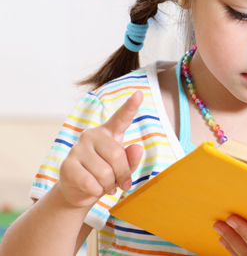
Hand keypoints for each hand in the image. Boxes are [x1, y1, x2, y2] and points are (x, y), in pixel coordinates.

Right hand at [57, 91, 143, 208]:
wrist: (79, 192)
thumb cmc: (105, 175)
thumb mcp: (122, 168)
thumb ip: (132, 159)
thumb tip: (138, 147)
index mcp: (108, 133)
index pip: (121, 118)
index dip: (131, 106)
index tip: (140, 93)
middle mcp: (91, 135)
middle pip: (117, 155)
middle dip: (123, 175)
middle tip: (121, 184)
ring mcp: (77, 149)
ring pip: (105, 172)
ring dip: (109, 185)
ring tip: (105, 186)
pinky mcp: (67, 165)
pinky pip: (91, 183)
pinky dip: (96, 191)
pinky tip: (92, 189)